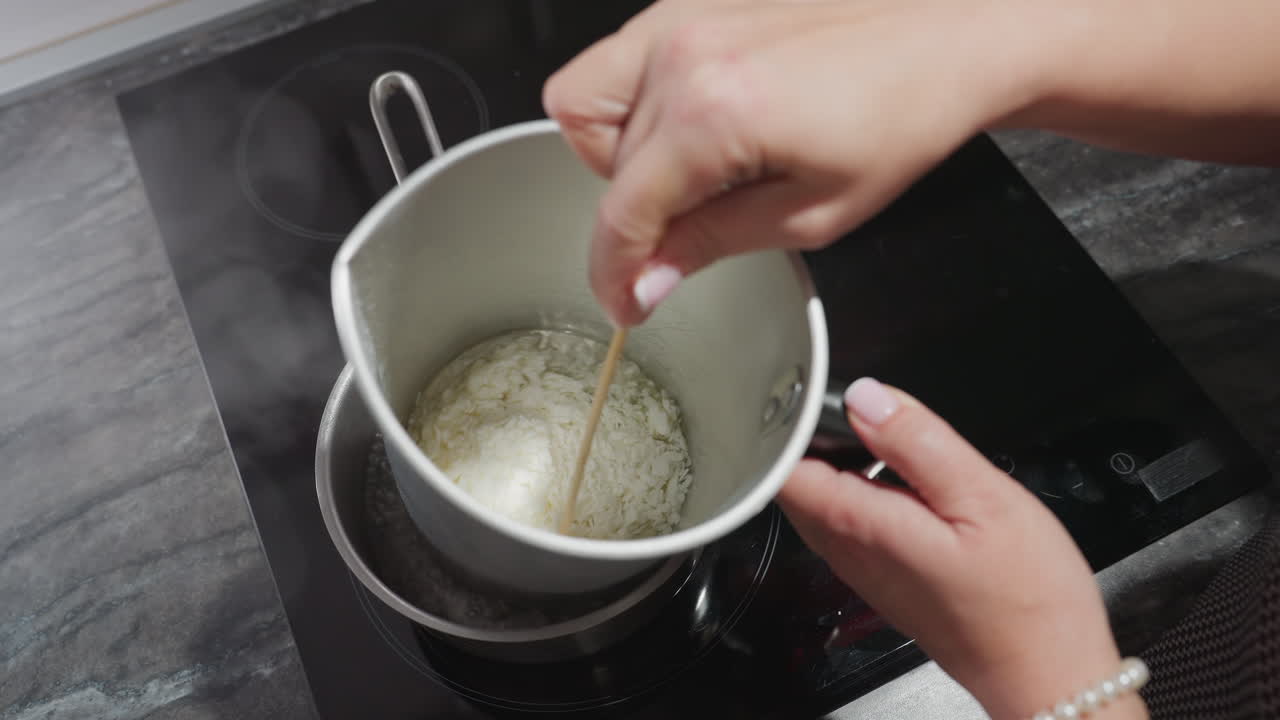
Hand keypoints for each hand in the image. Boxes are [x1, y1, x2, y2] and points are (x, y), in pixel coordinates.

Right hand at [544, 0, 1050, 324]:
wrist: (949, 34)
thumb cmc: (902, 117)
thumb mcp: (812, 213)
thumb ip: (712, 244)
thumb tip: (647, 281)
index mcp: (713, 112)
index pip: (622, 212)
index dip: (614, 272)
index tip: (625, 301)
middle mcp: (682, 54)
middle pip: (600, 165)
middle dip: (638, 211)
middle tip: (697, 226)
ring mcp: (679, 17)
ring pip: (587, 106)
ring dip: (621, 155)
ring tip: (696, 168)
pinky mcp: (686, 3)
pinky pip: (616, 64)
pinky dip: (632, 105)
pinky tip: (696, 124)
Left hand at [779, 378, 1148, 719]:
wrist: (1047, 676)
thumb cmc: (1025, 601)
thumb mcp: (982, 498)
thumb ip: (917, 442)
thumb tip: (865, 397)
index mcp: (858, 524)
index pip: (781, 464)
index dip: (792, 422)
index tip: (822, 393)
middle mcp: (847, 551)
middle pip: (798, 478)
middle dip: (819, 438)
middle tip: (870, 411)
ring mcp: (863, 568)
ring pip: (827, 497)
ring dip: (849, 463)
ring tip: (896, 443)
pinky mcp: (884, 578)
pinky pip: (856, 521)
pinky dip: (872, 491)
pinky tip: (914, 486)